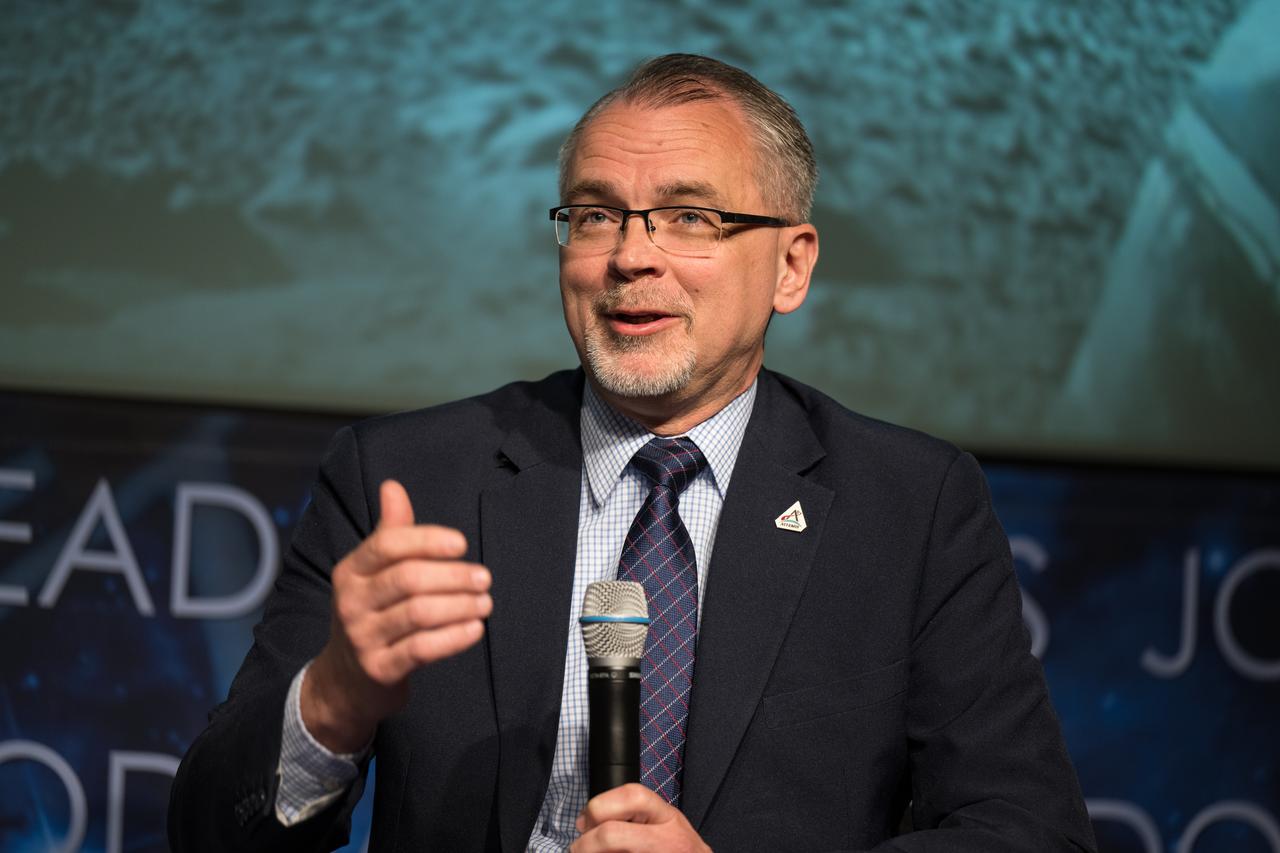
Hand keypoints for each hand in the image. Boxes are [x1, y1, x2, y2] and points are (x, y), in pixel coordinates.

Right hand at [301, 479, 491, 751]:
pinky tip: (475, 629)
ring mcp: (362, 638)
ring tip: (485, 602)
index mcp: (350, 571)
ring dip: (460, 605)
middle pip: (408, 578)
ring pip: (419, 613)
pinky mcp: (379, 670)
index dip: (427, 540)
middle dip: (453, 576)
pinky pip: (422, 649)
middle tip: (485, 577)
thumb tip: (392, 486)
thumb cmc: (371, 614)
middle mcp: (351, 602)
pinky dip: (453, 638)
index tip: (461, 544)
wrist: (344, 681)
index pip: (388, 545)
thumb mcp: (372, 574)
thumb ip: (390, 532)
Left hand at [572, 784, 710, 852]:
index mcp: (667, 817)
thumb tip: (587, 822)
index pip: (630, 796)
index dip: (599, 807)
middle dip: (586, 843)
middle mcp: (665, 840)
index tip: (584, 821)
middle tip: (579, 849)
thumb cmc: (679, 850)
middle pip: (613, 834)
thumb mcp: (665, 823)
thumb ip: (635, 816)